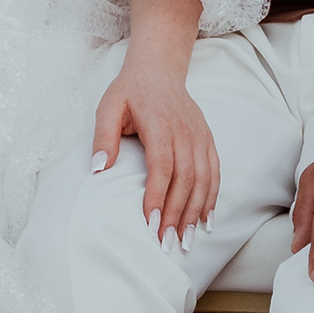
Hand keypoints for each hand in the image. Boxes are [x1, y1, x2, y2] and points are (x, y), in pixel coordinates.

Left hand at [92, 60, 220, 247]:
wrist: (159, 68)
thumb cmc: (130, 90)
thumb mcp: (108, 107)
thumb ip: (103, 137)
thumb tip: (99, 168)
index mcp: (160, 125)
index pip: (161, 167)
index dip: (157, 197)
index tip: (150, 224)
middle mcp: (185, 132)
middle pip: (185, 179)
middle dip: (177, 214)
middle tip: (167, 243)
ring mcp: (200, 136)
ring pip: (203, 179)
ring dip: (196, 212)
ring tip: (187, 240)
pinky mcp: (207, 139)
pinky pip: (214, 172)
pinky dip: (212, 198)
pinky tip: (206, 220)